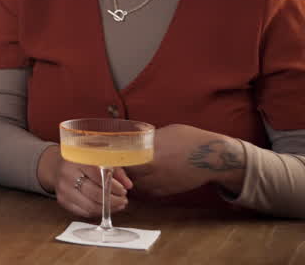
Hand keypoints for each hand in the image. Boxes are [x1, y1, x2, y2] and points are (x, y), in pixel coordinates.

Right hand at [38, 145, 131, 217]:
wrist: (58, 166)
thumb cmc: (83, 162)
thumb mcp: (100, 159)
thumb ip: (116, 171)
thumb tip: (129, 185)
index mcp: (77, 160)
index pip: (99, 177)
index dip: (114, 186)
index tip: (124, 190)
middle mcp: (67, 174)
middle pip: (95, 194)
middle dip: (113, 200)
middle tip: (123, 200)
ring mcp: (63, 189)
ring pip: (90, 206)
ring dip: (107, 208)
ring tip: (118, 205)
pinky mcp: (62, 200)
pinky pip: (83, 212)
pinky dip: (97, 212)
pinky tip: (105, 208)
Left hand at [124, 124, 245, 197]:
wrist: (213, 157)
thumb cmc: (189, 139)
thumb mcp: (163, 133)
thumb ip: (146, 140)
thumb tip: (130, 140)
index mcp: (149, 151)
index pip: (121, 160)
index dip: (114, 159)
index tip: (111, 156)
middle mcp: (152, 168)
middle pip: (126, 174)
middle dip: (121, 170)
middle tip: (120, 164)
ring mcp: (159, 182)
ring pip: (134, 184)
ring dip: (131, 179)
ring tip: (135, 169)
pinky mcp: (166, 191)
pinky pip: (147, 191)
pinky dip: (143, 185)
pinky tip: (148, 176)